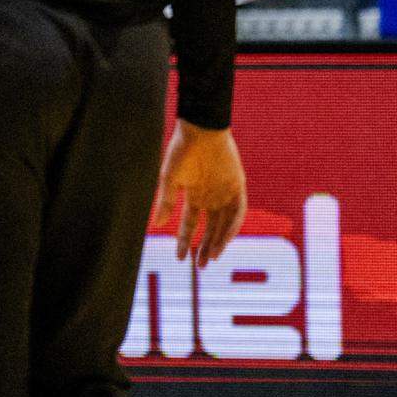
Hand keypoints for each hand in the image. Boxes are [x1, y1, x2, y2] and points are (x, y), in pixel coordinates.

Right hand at [152, 120, 246, 267]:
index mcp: (193, 194)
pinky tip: (225, 240)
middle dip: (205, 247)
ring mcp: (225, 192)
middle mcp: (211, 196)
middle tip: (200, 266)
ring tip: (212, 257)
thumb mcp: (170, 179)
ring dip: (219, 241)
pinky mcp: (238, 186)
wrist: (200, 129)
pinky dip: (233, 227)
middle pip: (210, 228)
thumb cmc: (182, 151)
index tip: (179, 258)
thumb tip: (157, 226)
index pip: (190, 224)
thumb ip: (165, 202)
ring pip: (225, 224)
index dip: (184, 241)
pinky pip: (238, 212)